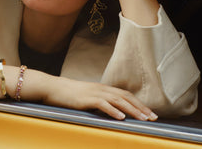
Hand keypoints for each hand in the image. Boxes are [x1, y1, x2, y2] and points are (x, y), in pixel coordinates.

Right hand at [43, 76, 157, 120]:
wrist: (54, 88)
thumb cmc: (70, 94)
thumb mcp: (87, 96)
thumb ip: (100, 101)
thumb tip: (112, 111)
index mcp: (102, 88)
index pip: (125, 94)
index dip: (138, 103)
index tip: (149, 113)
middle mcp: (101, 88)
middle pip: (125, 96)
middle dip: (140, 107)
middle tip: (153, 117)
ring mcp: (94, 93)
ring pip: (117, 100)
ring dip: (131, 110)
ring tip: (143, 119)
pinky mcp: (86, 99)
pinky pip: (102, 104)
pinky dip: (113, 111)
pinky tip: (121, 118)